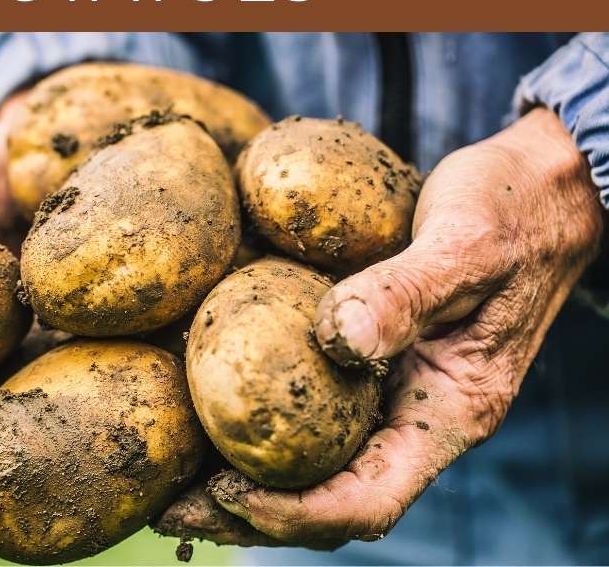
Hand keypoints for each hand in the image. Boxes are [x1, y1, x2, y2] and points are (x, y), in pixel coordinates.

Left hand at [159, 107, 603, 548]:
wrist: (534, 188)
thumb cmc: (512, 212)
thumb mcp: (467, 245)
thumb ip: (407, 293)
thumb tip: (339, 342)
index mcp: (447, 410)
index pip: (368, 499)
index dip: (292, 511)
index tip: (223, 490)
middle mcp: (410, 413)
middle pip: (324, 494)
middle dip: (246, 514)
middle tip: (168, 508)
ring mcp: (386, 387)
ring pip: (309, 458)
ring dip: (239, 474)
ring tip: (169, 478)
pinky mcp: (362, 354)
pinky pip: (306, 401)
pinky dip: (254, 414)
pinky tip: (200, 398)